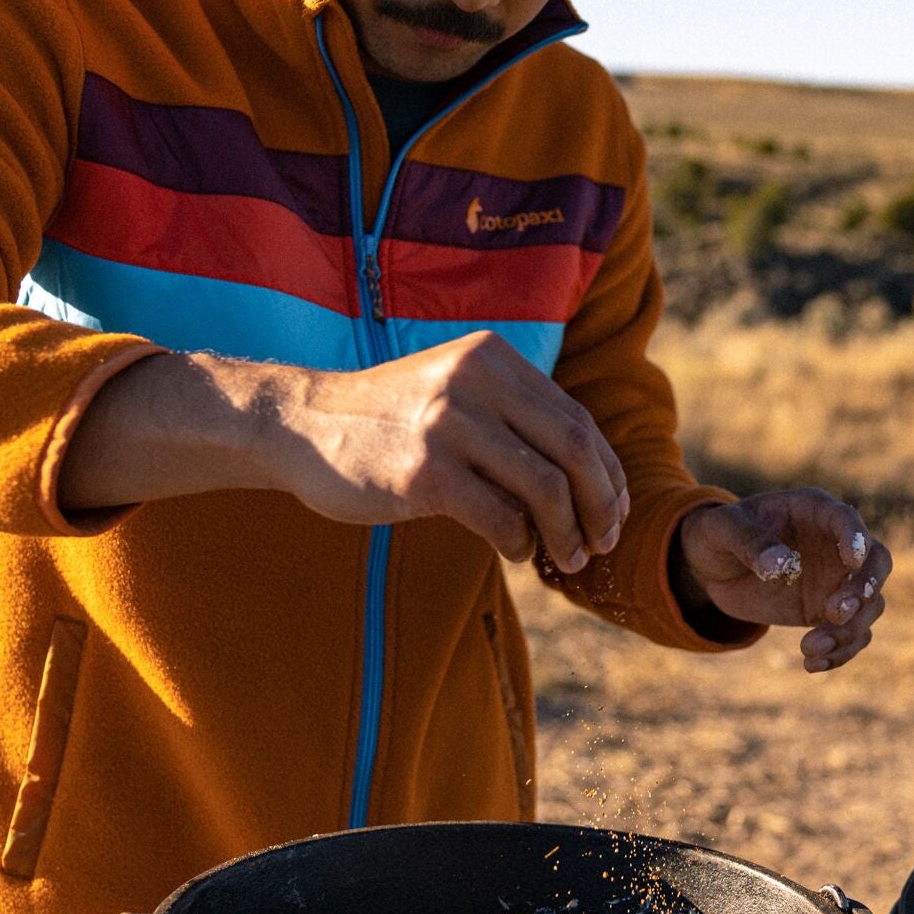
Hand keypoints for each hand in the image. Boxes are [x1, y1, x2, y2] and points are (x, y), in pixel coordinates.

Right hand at [266, 333, 628, 569]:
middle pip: (575, 449)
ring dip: (567, 532)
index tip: (612, 509)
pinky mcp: (423, 472)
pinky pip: (500, 517)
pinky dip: (520, 542)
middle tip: (604, 541)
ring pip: (545, 487)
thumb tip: (588, 477)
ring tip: (567, 557)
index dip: (606, 471)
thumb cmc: (388, 420)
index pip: (576, 419)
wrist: (300, 424)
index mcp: (492, 357)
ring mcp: (448, 425)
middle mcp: (475, 382)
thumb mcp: (454, 390)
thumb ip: (512, 415)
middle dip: (600, 504)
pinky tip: (516, 552)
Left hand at [674, 491, 892, 671]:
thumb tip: (779, 566)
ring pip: (870, 605)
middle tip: (836, 613)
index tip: (852, 561)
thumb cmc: (719, 534)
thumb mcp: (722, 530)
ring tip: (809, 648)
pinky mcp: (830, 612)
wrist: (714, 567)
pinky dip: (841, 652)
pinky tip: (811, 664)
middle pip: (877, 562)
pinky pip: (853, 634)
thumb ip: (749, 542)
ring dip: (849, 630)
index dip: (855, 538)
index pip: (846, 519)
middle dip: (864, 589)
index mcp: (814, 511)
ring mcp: (837, 580)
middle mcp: (836, 544)